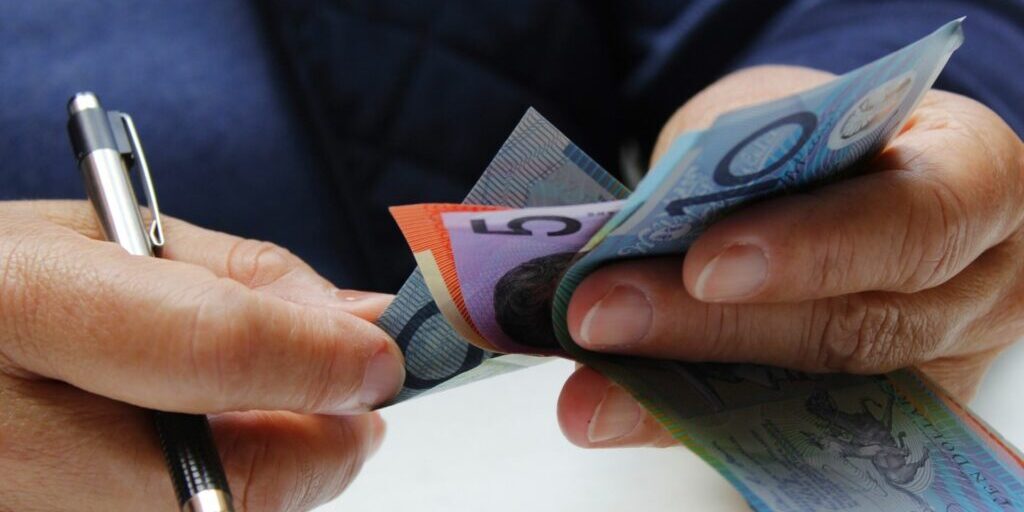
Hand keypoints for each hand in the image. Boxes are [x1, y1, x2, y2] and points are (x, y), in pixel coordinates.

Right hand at [0, 201, 403, 510]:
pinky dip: (217, 491)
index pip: (205, 348)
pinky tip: (186, 445)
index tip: (388, 351)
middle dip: (322, 441)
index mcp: (11, 306)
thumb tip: (364, 321)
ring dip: (273, 472)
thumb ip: (240, 277)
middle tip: (349, 393)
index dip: (319, 353)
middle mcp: (7, 446)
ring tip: (246, 409)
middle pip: (236, 487)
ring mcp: (30, 511)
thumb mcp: (103, 239)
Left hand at [557, 66, 1023, 447]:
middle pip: (855, 327)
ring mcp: (933, 365)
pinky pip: (777, 428)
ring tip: (588, 384)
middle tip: (598, 316)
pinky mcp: (872, 415)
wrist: (847, 168)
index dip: (815, 248)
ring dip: (680, 388)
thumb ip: (732, 168)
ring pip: (808, 394)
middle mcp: (975, 289)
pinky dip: (685, 417)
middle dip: (713, 327)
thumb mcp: (783, 112)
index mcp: (975, 180)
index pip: (919, 222)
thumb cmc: (824, 133)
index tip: (706, 264)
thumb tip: (624, 237)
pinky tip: (612, 410)